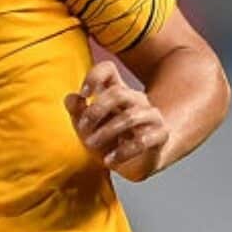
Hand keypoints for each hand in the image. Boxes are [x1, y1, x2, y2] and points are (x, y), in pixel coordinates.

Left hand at [64, 61, 168, 177]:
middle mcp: (136, 99)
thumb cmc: (110, 139)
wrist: (138, 162)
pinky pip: (142, 141)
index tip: (83, 94)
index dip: (95, 77)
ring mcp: (151, 115)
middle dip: (96, 112)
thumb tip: (71, 98)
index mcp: (116, 91)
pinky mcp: (160, 135)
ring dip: (106, 132)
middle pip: (119, 93)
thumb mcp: (88, 127)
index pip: (108, 69)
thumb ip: (78, 111)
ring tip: (91, 145)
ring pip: (130, 117)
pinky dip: (122, 152)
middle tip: (82, 129)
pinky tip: (109, 161)